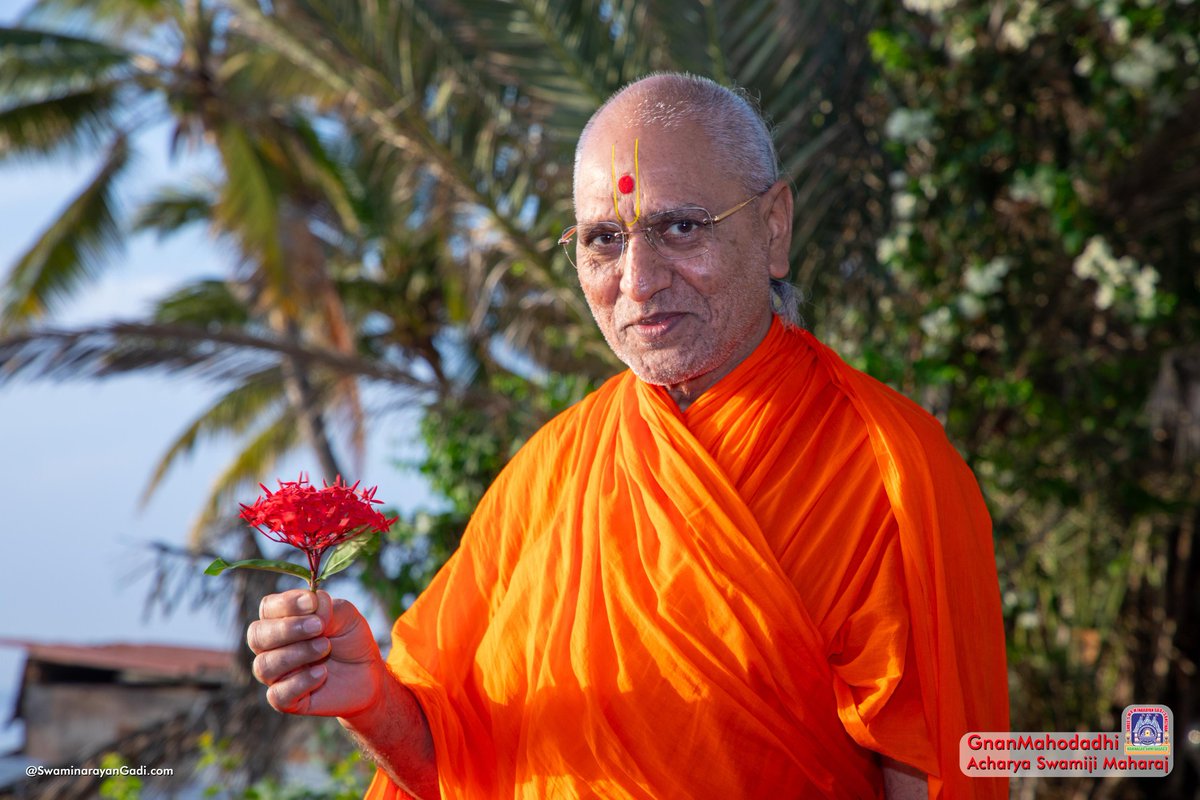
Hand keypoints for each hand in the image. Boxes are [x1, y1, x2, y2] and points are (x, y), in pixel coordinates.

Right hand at [247, 589, 384, 716]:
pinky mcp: (286, 700)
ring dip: (297, 654)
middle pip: (256, 636)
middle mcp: (272, 647)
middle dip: (287, 629)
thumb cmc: (351, 640)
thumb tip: (311, 605)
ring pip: (264, 665)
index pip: (268, 608)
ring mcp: (277, 675)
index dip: (287, 604)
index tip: (312, 603)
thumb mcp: (346, 616)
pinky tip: (322, 673)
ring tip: (326, 647)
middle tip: (318, 627)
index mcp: (282, 620)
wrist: (368, 674)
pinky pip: (277, 695)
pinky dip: (300, 682)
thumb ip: (326, 607)